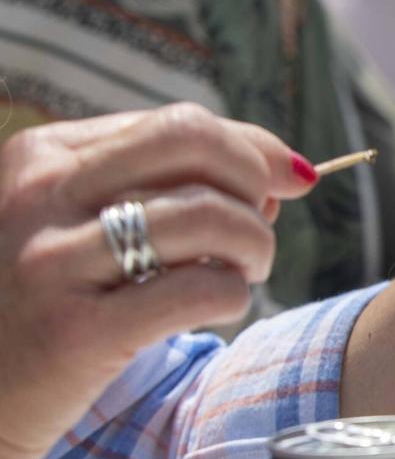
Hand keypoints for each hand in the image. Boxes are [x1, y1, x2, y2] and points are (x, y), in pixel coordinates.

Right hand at [0, 106, 316, 458]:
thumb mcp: (84, 224)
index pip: (181, 125)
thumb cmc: (49, 303)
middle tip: (253, 232)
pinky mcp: (76, 333)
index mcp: (44, 156)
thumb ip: (172, 186)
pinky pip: (201, 289)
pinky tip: (215, 308)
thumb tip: (289, 172)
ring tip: (239, 274)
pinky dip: (233, 296)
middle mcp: (41, 196)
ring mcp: (52, 262)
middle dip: (254, 183)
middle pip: (196, 145)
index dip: (250, 154)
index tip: (279, 186)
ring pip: (209, 215)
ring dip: (254, 246)